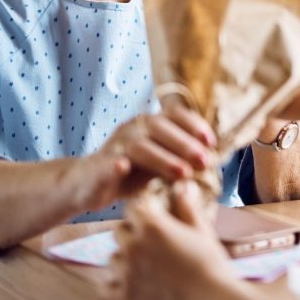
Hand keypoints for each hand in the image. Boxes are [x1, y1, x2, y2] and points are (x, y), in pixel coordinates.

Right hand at [70, 104, 217, 211]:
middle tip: (204, 161)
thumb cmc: (131, 172)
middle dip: (185, 144)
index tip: (211, 142)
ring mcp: (115, 147)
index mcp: (149, 124)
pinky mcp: (98, 168)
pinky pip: (107, 164)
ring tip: (183, 173)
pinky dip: (115, 165)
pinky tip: (123, 167)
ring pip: (139, 146)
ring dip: (162, 158)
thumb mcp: (159, 162)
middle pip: (159, 128)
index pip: (173, 115)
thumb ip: (179, 157)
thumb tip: (212, 157)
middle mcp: (133, 129)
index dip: (193, 125)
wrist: (87, 184)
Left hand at [105, 180, 231, 299]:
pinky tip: (130, 287)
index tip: (153, 221)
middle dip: (132, 235)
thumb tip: (183, 185)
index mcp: (152, 225)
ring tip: (146, 270)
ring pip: (113, 259)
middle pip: (119, 232)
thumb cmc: (211, 264)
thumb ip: (187, 206)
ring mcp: (126, 273)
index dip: (143, 214)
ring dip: (125, 261)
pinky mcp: (124, 298)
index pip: (132, 208)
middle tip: (152, 247)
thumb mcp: (201, 230)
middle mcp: (133, 245)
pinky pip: (105, 289)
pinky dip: (114, 287)